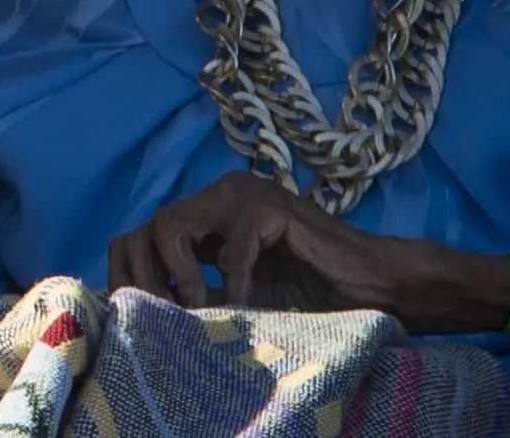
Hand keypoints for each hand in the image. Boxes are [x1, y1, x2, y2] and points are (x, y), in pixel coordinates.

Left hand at [107, 173, 506, 327]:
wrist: (376, 287)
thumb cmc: (311, 295)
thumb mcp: (239, 296)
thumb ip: (199, 293)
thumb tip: (145, 311)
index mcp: (207, 214)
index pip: (143, 233)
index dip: (133, 272)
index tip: (139, 314)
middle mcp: (217, 195)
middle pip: (151, 226)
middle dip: (148, 276)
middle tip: (163, 317)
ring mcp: (242, 193)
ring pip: (173, 224)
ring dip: (180, 276)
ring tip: (198, 312)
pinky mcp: (270, 205)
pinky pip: (231, 247)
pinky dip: (233, 284)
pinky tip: (246, 308)